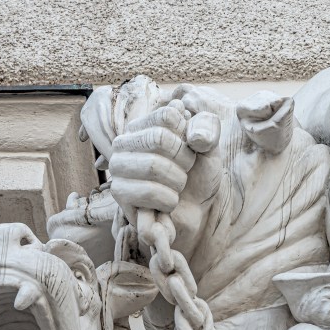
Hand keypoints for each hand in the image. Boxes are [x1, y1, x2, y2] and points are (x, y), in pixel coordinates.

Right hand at [108, 100, 220, 228]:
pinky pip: (149, 193)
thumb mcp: (210, 147)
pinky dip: (169, 201)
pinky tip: (167, 205)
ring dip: (177, 182)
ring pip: (153, 166)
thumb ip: (206, 128)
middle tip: (184, 173)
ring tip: (175, 189)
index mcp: (144, 125)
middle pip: (159, 138)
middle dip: (184, 160)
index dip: (189, 137)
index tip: (190, 151)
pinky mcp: (119, 194)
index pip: (168, 116)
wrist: (195, 213)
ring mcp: (118, 168)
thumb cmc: (198, 176)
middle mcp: (124, 143)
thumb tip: (186, 119)